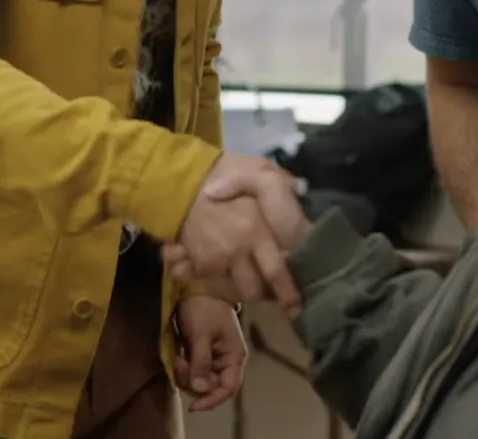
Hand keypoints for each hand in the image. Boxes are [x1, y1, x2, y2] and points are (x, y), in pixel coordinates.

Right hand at [173, 155, 301, 314]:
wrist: (178, 179)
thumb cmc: (222, 171)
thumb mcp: (259, 169)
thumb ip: (281, 182)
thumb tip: (299, 189)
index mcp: (256, 230)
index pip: (277, 271)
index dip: (288, 293)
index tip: (296, 308)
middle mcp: (237, 250)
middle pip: (254, 290)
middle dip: (264, 293)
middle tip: (270, 287)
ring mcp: (215, 259)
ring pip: (234, 290)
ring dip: (241, 289)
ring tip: (247, 278)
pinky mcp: (197, 262)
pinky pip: (211, 282)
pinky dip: (216, 280)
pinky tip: (221, 269)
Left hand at [174, 296, 246, 412]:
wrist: (198, 284)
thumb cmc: (205, 308)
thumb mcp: (201, 335)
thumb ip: (201, 363)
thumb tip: (200, 390)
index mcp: (234, 356)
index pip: (228, 388)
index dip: (211, 400)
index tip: (193, 407)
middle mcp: (226, 359)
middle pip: (211, 386)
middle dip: (193, 382)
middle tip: (179, 364)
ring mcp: (214, 355)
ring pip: (200, 379)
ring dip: (186, 374)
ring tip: (177, 357)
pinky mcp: (202, 351)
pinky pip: (193, 369)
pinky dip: (184, 367)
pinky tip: (177, 356)